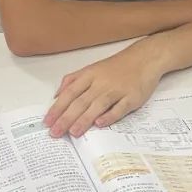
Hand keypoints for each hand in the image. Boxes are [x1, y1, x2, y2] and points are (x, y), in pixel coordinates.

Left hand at [43, 41, 166, 138]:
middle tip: (55, 133)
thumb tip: (57, 95)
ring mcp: (117, 90)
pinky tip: (100, 124)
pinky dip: (110, 115)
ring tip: (73, 133)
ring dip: (84, 119)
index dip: (57, 108)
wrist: (144, 59)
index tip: (48, 121)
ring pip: (97, 105)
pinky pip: (120, 108)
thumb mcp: (91, 69)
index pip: (69, 93)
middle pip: (81, 101)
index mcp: (89, 76)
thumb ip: (72, 80)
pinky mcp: (132, 97)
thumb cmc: (116, 67)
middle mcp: (101, 83)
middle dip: (66, 118)